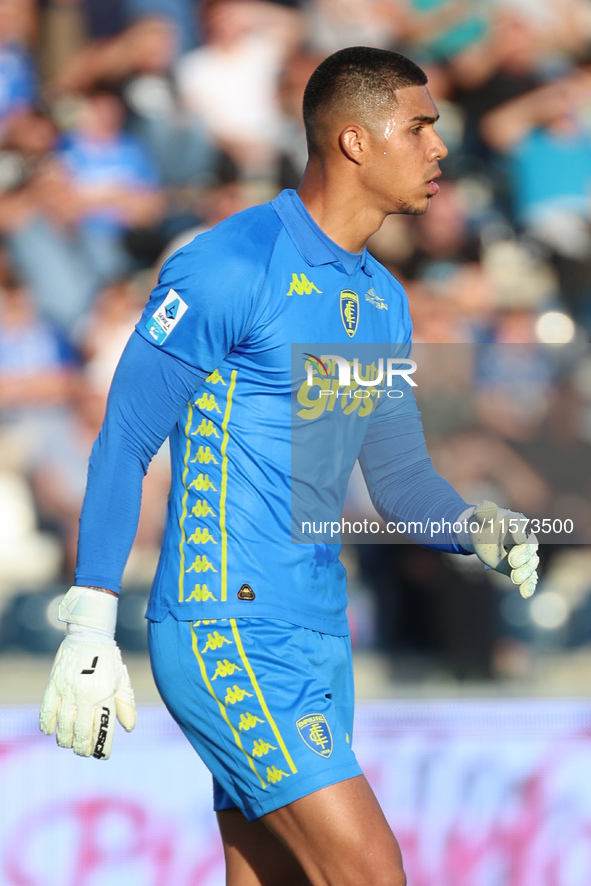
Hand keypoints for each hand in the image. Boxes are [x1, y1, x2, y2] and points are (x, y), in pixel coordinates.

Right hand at [39, 586, 136, 758]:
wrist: (89, 635)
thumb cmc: (108, 660)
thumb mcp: (121, 680)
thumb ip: (125, 704)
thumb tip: (129, 728)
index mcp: (105, 695)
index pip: (103, 730)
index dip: (102, 748)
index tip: (101, 755)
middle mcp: (87, 696)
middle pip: (81, 734)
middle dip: (83, 749)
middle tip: (84, 751)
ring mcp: (68, 691)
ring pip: (63, 728)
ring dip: (66, 740)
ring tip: (70, 742)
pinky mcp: (54, 685)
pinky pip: (47, 712)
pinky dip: (48, 726)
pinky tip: (51, 731)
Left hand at [463, 501, 538, 597]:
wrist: (479, 536)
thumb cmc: (481, 523)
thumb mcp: (480, 516)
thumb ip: (484, 512)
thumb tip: (486, 507)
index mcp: (517, 524)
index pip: (523, 529)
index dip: (520, 535)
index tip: (516, 538)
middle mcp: (525, 540)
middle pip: (529, 550)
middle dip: (522, 557)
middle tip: (512, 562)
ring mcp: (523, 556)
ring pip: (529, 565)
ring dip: (524, 573)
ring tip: (515, 578)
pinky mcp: (519, 569)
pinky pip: (528, 578)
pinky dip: (528, 586)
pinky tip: (525, 594)